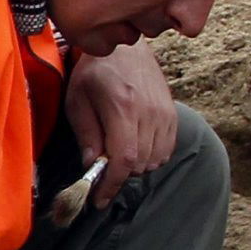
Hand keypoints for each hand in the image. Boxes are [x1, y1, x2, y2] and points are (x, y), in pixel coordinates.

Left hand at [64, 42, 178, 203]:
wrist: (125, 50)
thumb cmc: (94, 74)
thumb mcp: (77, 102)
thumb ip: (86, 135)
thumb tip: (92, 167)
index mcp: (122, 107)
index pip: (124, 159)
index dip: (111, 185)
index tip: (98, 199)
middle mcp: (149, 111)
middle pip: (140, 164)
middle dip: (118, 175)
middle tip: (101, 170)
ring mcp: (165, 113)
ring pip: (155, 160)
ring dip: (134, 167)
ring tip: (116, 152)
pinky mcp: (173, 114)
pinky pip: (166, 150)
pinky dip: (150, 157)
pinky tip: (134, 146)